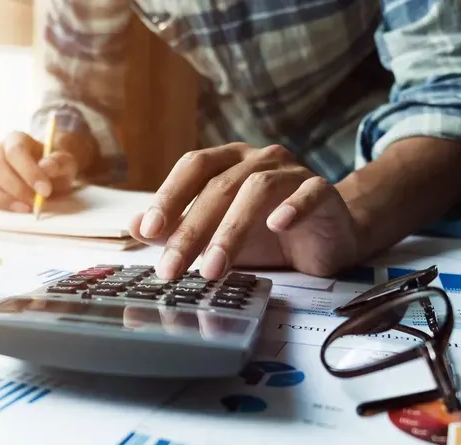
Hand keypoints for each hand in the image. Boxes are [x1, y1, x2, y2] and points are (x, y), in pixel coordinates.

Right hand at [0, 131, 77, 211]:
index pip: (15, 150)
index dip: (29, 171)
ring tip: (21, 210)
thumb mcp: (65, 162)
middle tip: (34, 204)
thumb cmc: (53, 167)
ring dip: (0, 199)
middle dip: (15, 189)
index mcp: (15, 140)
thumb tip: (45, 166)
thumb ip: (58, 162)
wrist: (47, 175)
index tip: (45, 190)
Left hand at [129, 143, 360, 279]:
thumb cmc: (265, 235)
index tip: (147, 231)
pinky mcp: (324, 192)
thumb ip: (176, 230)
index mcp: (229, 162)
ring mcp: (293, 172)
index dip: (168, 196)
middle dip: (191, 231)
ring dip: (231, 231)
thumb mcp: (215, 236)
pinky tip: (277, 226)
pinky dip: (293, 207)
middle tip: (171, 268)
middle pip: (219, 186)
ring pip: (258, 189)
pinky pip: (310, 192)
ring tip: (212, 269)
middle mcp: (259, 160)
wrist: (327, 237)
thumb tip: (133, 228)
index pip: (193, 167)